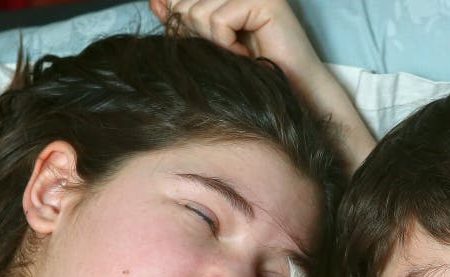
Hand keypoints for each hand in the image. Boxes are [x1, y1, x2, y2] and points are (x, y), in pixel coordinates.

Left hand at [149, 0, 375, 172]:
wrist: (294, 94)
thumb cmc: (255, 75)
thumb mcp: (212, 47)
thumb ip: (185, 22)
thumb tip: (155, 2)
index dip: (178, 21)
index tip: (205, 46)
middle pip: (185, 4)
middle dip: (197, 37)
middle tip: (227, 54)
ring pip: (198, 12)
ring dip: (214, 44)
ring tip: (238, 56)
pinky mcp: (263, 2)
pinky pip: (218, 20)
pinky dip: (226, 45)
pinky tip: (245, 54)